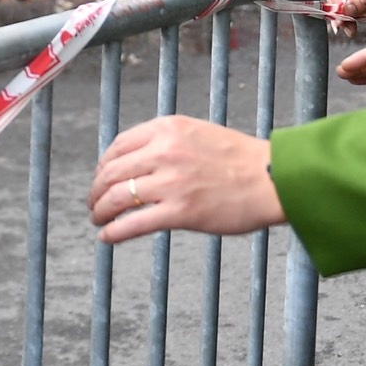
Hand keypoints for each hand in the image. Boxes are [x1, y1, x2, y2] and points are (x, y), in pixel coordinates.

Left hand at [87, 116, 283, 243]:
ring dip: (100, 211)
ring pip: (117, 197)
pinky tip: (107, 236)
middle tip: (93, 203)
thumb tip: (135, 160)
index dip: (103, 165)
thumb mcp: (196, 133)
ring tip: (98, 219)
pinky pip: (134, 223)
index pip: (117, 146)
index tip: (100, 178)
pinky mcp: (181, 212)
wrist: (273, 179)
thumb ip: (166, 141)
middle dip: (96, 190)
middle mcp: (164, 151)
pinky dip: (114, 231)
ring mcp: (171, 182)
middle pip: (111, 172)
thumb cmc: (239, 159)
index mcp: (167, 128)